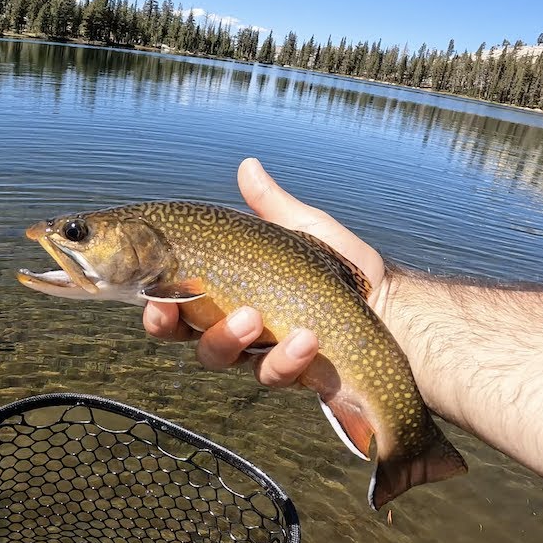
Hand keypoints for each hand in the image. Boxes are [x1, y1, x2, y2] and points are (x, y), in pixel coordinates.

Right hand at [144, 157, 388, 387]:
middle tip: (188, 304)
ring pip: (221, 357)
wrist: (391, 308)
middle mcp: (237, 329)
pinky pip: (274, 374)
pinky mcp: (291, 378)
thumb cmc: (343, 271)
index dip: (156, 304)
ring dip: (229, 337)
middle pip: (185, 335)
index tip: (150, 294)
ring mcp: (260, 356)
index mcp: (228, 295)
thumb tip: (248, 165)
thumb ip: (271, 206)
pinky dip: (287, 358)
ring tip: (254, 317)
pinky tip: (307, 339)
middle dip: (177, 323)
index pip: (176, 304)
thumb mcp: (305, 230)